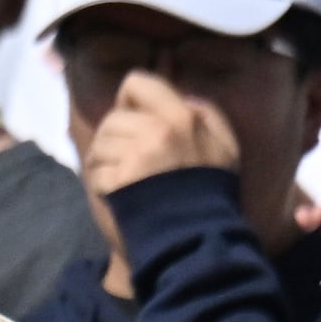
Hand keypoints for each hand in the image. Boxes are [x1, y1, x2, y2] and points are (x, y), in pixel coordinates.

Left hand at [81, 70, 240, 197]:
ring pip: (99, 146)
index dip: (129, 101)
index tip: (135, 120)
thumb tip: (182, 96)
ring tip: (126, 179)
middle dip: (116, 139)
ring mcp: (135, 157)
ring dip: (106, 162)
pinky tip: (120, 195)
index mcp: (182, 117)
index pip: (136, 83)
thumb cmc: (211, 191)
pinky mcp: (117, 182)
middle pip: (111, 119)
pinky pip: (96, 172)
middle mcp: (157, 132)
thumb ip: (207, 114)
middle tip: (131, 160)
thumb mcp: (225, 146)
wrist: (197, 238)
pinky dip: (103, 184)